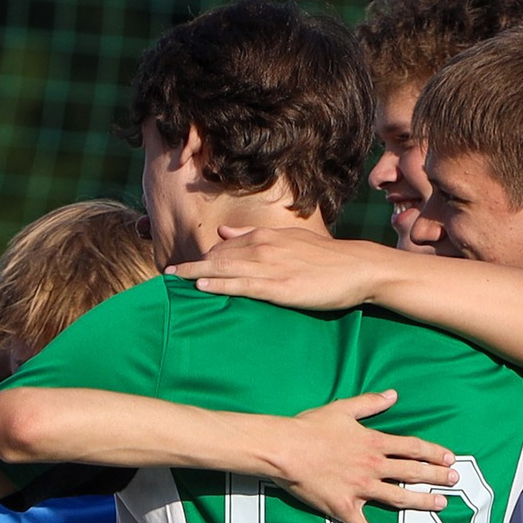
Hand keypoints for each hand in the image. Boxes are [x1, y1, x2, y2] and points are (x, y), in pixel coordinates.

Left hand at [171, 226, 393, 312]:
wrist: (357, 268)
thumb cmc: (324, 259)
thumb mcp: (288, 240)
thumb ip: (253, 237)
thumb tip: (223, 235)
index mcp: (266, 237)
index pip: (224, 247)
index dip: (201, 258)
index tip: (180, 269)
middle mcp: (264, 247)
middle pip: (218, 257)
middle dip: (190, 266)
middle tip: (165, 278)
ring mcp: (270, 267)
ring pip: (224, 269)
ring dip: (195, 274)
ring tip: (171, 282)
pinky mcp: (279, 287)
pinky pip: (242, 285)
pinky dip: (219, 285)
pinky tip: (200, 288)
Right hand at [272, 391, 456, 522]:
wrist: (285, 449)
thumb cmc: (309, 427)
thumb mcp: (343, 409)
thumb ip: (371, 403)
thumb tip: (393, 395)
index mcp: (374, 442)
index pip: (412, 447)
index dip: (433, 453)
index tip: (449, 458)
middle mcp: (373, 466)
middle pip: (413, 472)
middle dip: (437, 477)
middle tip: (455, 481)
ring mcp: (360, 489)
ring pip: (399, 498)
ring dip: (423, 502)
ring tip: (441, 505)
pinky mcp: (344, 509)